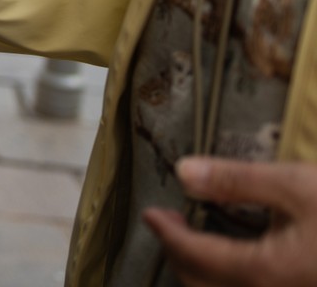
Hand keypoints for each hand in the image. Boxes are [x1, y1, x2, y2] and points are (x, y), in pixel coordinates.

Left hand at [143, 156, 316, 285]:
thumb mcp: (297, 186)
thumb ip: (237, 180)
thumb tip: (184, 171)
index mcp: (264, 270)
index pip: (194, 255)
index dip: (166, 233)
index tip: (150, 214)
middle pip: (200, 282)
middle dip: (176, 252)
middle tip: (168, 221)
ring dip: (197, 267)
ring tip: (192, 236)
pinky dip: (220, 276)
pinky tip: (227, 256)